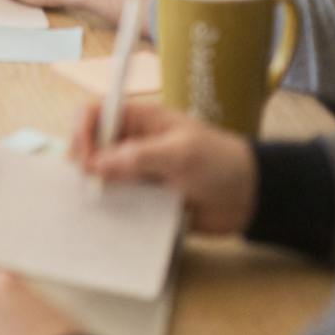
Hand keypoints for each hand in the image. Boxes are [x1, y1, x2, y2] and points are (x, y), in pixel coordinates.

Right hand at [69, 101, 256, 234]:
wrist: (251, 198)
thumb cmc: (220, 163)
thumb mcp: (180, 154)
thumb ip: (137, 157)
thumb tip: (95, 164)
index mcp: (141, 120)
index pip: (97, 113)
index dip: (83, 131)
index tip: (83, 159)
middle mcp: (134, 143)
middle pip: (93, 145)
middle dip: (84, 162)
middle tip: (88, 185)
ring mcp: (139, 172)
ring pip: (103, 176)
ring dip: (97, 189)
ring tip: (95, 205)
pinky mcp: (146, 199)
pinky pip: (120, 202)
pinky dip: (112, 211)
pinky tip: (110, 221)